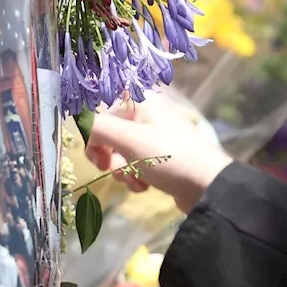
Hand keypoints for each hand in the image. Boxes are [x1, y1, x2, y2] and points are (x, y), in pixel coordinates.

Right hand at [85, 92, 232, 213]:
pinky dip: (134, 176)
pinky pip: (134, 164)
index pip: (101, 105)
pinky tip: (144, 186)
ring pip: (119, 150)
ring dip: (120, 169)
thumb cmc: (169, 156)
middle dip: (106, 154)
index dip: (93, 127)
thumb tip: (77, 120)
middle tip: (106, 167)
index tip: (92, 147)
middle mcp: (147, 112)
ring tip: (135, 180)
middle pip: (108, 130)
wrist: (208, 187)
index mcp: (141, 98)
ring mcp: (154, 136)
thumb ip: (97, 127)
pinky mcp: (159, 157)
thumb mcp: (129, 140)